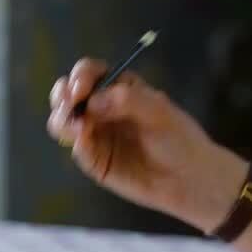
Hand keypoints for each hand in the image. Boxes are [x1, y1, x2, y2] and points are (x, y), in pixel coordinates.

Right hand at [48, 59, 247, 232]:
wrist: (189, 179)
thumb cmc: (179, 139)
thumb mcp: (159, 111)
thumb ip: (127, 100)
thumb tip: (93, 101)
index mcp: (119, 88)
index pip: (89, 73)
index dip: (80, 76)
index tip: (81, 89)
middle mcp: (102, 108)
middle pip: (68, 94)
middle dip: (62, 96)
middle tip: (69, 105)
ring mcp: (96, 134)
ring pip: (64, 120)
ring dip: (62, 120)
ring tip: (76, 127)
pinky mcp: (95, 160)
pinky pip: (77, 148)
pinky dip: (76, 143)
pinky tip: (84, 142)